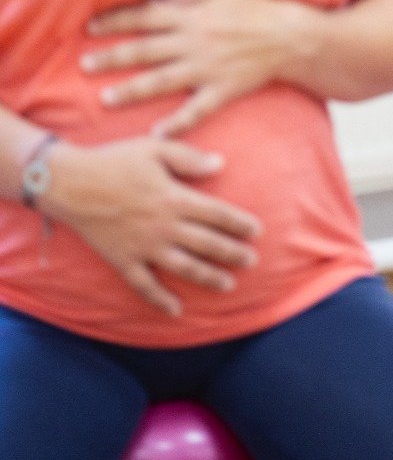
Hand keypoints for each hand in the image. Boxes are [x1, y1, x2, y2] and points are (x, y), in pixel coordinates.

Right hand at [41, 138, 261, 316]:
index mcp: (175, 198)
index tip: (257, 232)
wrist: (68, 183)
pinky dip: (160, 300)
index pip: (217, 214)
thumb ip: (189, 157)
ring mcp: (144, 247)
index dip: (240, 223)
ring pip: (184, 268)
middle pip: (207, 244)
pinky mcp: (123, 260)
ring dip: (209, 277)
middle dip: (233, 253)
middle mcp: (164, 227)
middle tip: (252, 261)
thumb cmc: (114, 161)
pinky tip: (176, 310)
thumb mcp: (154, 149)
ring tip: (228, 285)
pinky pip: (144, 286)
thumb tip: (220, 163)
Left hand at [83, 0, 302, 135]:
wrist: (293, 37)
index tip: (90, 28)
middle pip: (145, 50)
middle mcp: (195, 42)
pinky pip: (196, 110)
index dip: (116, 21)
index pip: (145, 16)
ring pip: (162, 81)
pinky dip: (177, 124)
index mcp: (192, 16)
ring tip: (106, 100)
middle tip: (84, 66)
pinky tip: (157, 134)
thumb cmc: (258, 7)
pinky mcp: (224, 90)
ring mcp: (208, 69)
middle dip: (112, 57)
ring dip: (132, 91)